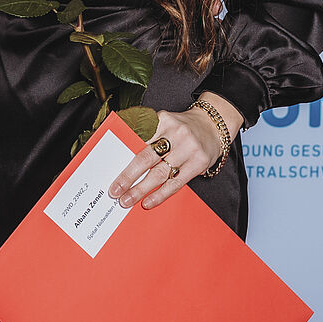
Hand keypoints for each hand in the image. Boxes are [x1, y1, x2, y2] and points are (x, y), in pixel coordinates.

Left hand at [106, 97, 238, 209]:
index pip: (137, 138)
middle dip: (128, 176)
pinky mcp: (198, 163)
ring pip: (160, 173)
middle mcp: (176, 133)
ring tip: (127, 200)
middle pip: (146, 157)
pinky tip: (148, 202)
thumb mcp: (164, 122)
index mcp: (163, 119)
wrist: (213, 125)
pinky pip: (176, 183)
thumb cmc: (181, 127)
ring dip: (141, 189)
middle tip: (115, 191)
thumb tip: (123, 159)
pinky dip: (160, 194)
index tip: (109, 168)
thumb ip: (146, 135)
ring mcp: (188, 148)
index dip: (123, 154)